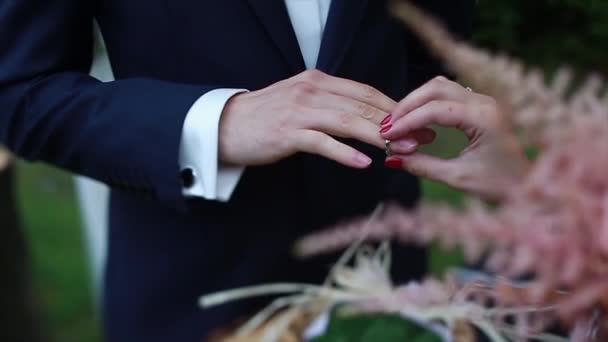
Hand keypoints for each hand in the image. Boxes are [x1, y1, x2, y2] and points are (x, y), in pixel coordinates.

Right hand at [218, 69, 432, 167]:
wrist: (225, 126)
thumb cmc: (266, 117)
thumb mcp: (301, 101)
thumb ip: (330, 104)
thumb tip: (364, 117)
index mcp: (318, 81)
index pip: (365, 92)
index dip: (396, 107)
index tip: (419, 121)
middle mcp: (312, 91)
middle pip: (363, 105)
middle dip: (398, 123)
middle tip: (424, 138)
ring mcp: (299, 111)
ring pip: (348, 121)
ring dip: (380, 137)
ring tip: (403, 151)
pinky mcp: (287, 133)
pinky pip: (322, 142)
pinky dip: (344, 152)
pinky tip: (364, 162)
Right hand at [380, 76, 528, 198]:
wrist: (529, 188)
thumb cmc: (499, 185)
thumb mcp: (457, 177)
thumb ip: (422, 165)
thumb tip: (391, 157)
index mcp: (484, 118)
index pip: (435, 109)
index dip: (407, 120)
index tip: (387, 134)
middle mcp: (485, 102)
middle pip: (436, 88)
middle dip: (408, 105)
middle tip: (388, 125)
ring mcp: (484, 101)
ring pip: (441, 87)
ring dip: (417, 101)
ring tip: (399, 122)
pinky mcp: (481, 106)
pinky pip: (449, 95)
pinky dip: (428, 103)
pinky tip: (416, 120)